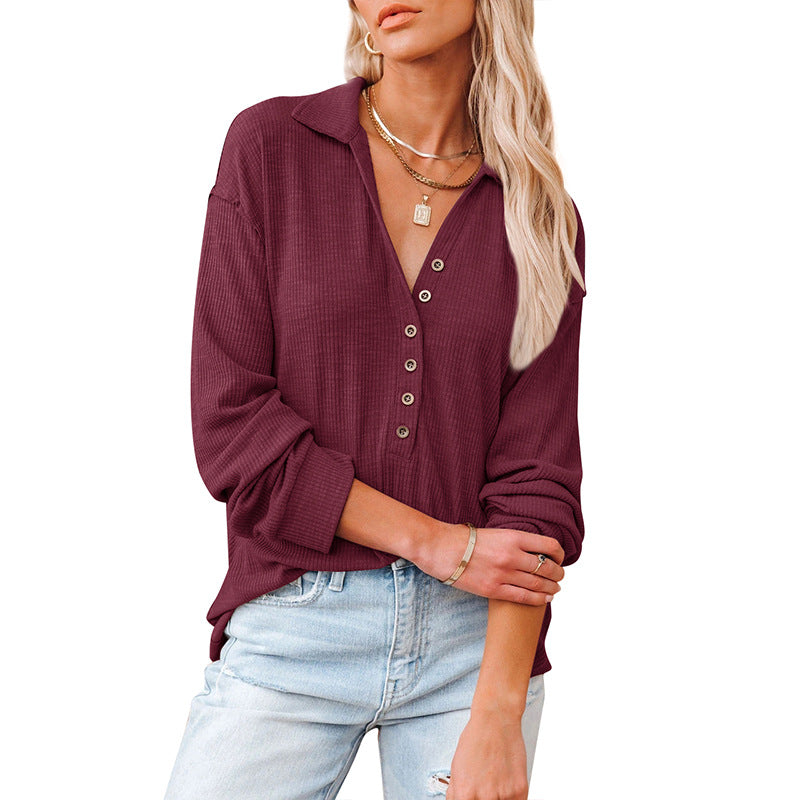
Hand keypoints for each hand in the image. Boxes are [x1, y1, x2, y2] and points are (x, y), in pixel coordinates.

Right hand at [413, 522, 564, 604]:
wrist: (441, 549)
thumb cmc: (464, 538)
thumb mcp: (494, 532)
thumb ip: (513, 541)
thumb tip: (532, 550)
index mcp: (513, 537)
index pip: (548, 545)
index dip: (559, 553)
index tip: (559, 557)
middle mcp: (511, 555)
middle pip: (547, 567)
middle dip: (558, 573)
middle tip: (560, 576)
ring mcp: (503, 574)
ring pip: (538, 584)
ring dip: (552, 587)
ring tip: (555, 588)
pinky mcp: (493, 590)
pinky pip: (523, 597)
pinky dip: (538, 599)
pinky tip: (545, 598)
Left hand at [445, 709, 528, 799]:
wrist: (496, 720)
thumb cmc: (476, 739)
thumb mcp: (456, 767)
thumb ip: (456, 792)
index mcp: (465, 793)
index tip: (473, 798)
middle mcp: (485, 797)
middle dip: (482, 799)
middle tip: (485, 787)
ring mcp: (504, 794)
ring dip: (499, 798)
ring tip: (495, 784)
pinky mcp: (520, 789)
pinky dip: (512, 796)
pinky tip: (505, 782)